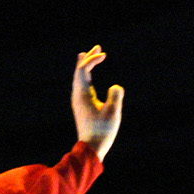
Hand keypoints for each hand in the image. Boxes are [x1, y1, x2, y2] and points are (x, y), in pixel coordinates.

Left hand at [72, 46, 122, 161]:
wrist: (91, 147)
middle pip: (79, 72)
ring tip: (90, 54)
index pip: (83, 71)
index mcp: (82, 95)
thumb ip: (115, 96)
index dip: (92, 60)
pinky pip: (82, 85)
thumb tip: (115, 87)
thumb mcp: (113, 113)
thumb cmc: (103, 131)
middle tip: (97, 46)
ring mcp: (79, 101)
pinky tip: (88, 75)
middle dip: (88, 58)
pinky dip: (85, 76)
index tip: (104, 55)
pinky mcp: (82, 105)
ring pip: (80, 78)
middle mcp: (77, 96)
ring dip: (86, 66)